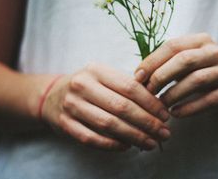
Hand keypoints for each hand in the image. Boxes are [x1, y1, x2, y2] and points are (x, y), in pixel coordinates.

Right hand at [40, 63, 169, 150]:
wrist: (51, 96)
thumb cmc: (88, 86)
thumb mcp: (104, 77)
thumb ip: (127, 86)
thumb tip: (159, 105)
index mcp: (96, 70)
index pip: (130, 87)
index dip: (151, 103)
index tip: (165, 115)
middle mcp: (82, 86)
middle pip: (121, 107)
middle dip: (147, 122)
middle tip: (164, 133)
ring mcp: (71, 106)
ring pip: (109, 125)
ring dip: (134, 136)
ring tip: (151, 143)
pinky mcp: (65, 125)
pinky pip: (93, 139)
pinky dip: (114, 145)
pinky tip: (128, 146)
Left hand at [135, 33, 217, 117]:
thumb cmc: (204, 69)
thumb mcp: (189, 59)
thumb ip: (167, 63)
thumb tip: (139, 77)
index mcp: (201, 40)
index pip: (172, 45)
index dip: (152, 61)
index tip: (138, 76)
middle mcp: (215, 52)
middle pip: (184, 60)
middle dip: (162, 76)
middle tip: (148, 91)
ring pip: (196, 80)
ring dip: (174, 94)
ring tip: (160, 104)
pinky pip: (207, 101)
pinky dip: (188, 108)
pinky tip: (175, 113)